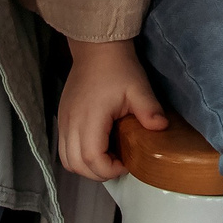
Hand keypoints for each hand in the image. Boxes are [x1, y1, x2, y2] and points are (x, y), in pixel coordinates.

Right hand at [57, 38, 167, 180]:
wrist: (96, 48)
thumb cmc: (119, 68)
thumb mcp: (139, 88)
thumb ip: (149, 110)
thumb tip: (161, 129)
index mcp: (90, 118)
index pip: (92, 158)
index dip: (109, 169)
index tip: (127, 163)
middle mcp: (71, 123)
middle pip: (76, 164)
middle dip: (98, 173)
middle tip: (119, 164)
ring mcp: (63, 121)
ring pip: (66, 160)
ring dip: (86, 167)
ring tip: (107, 158)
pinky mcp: (62, 118)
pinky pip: (63, 148)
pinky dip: (78, 156)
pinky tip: (97, 146)